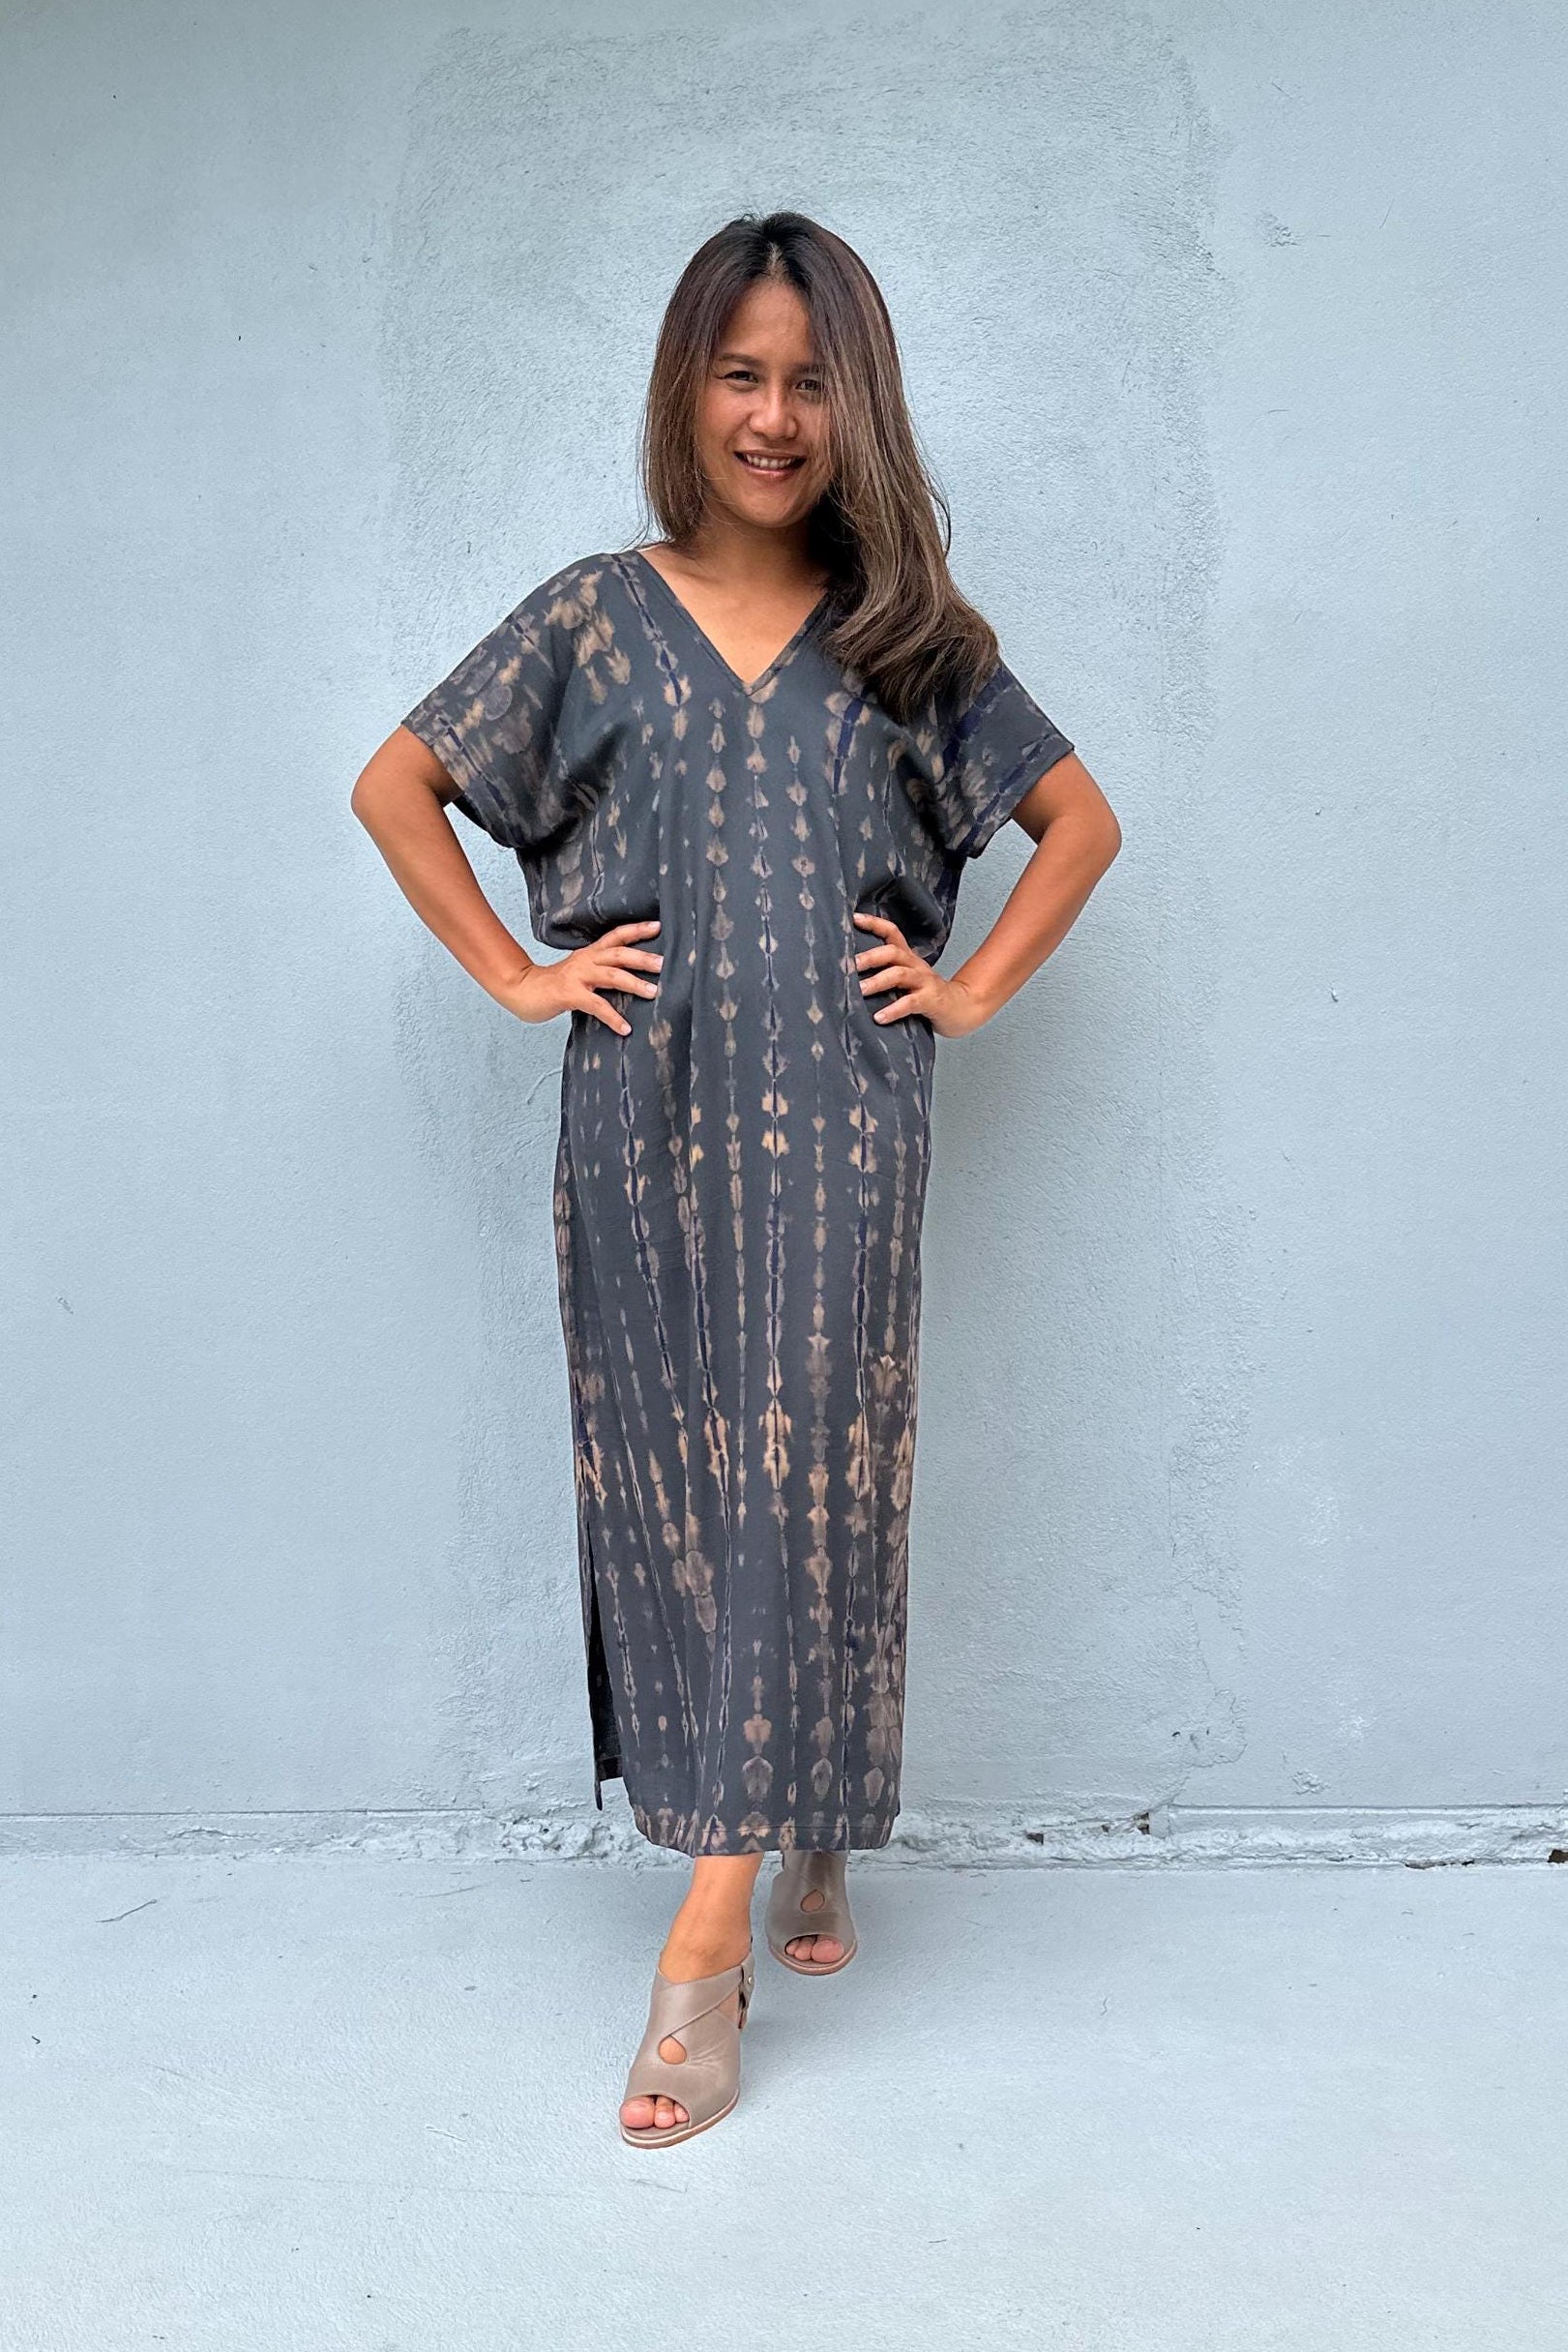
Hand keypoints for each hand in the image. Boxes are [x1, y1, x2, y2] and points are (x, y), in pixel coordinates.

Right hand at [491, 918, 662, 1036]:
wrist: (521, 990)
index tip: (658, 926)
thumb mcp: (579, 971)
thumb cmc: (554, 985)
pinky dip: (613, 1017)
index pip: (616, 936)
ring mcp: (577, 977)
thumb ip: (601, 971)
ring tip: (653, 992)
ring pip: (611, 975)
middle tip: (663, 963)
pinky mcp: (569, 994)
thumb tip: (631, 977)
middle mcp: (586, 961)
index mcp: (590, 953)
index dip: (636, 930)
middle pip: (618, 953)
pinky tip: (625, 1028)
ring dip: (634, 983)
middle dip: (642, 957)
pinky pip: (596, 1005)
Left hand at [852, 911, 989, 1038]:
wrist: (962, 1008)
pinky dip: (893, 1010)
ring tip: (860, 990)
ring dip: (877, 982)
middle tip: (849, 965)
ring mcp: (924, 982)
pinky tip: (879, 1017)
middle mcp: (915, 965)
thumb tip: (850, 974)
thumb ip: (885, 974)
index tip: (853, 918)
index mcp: (908, 958)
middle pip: (892, 952)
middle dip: (869, 957)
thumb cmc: (927, 995)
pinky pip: (910, 1003)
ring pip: (899, 974)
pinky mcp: (930, 1000)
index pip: (892, 932)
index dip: (874, 923)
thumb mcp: (907, 979)